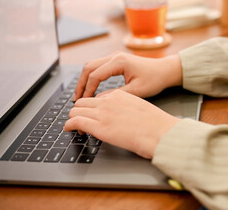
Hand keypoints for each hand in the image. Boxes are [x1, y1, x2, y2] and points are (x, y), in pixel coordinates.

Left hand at [64, 89, 179, 158]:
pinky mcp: (99, 126)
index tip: (91, 114)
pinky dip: (69, 125)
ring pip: (76, 110)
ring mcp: (103, 113)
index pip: (97, 98)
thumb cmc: (155, 124)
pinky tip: (69, 129)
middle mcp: (108, 101)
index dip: (91, 107)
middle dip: (78, 110)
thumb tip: (122, 117)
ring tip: (74, 126)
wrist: (159, 132)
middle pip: (83, 101)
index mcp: (119, 95)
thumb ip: (127, 108)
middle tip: (80, 119)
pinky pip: (75, 121)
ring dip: (73, 117)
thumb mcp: (140, 108)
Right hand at [73, 52, 181, 100]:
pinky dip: (92, 77)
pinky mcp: (117, 60)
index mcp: (120, 62)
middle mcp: (115, 56)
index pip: (95, 75)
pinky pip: (98, 66)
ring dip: (85, 79)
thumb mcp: (137, 91)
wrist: (165, 70)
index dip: (87, 89)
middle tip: (76, 98)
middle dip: (81, 83)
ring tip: (81, 95)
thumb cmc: (155, 79)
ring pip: (92, 65)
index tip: (84, 101)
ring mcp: (115, 57)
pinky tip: (91, 88)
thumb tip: (99, 100)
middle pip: (88, 67)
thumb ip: (117, 95)